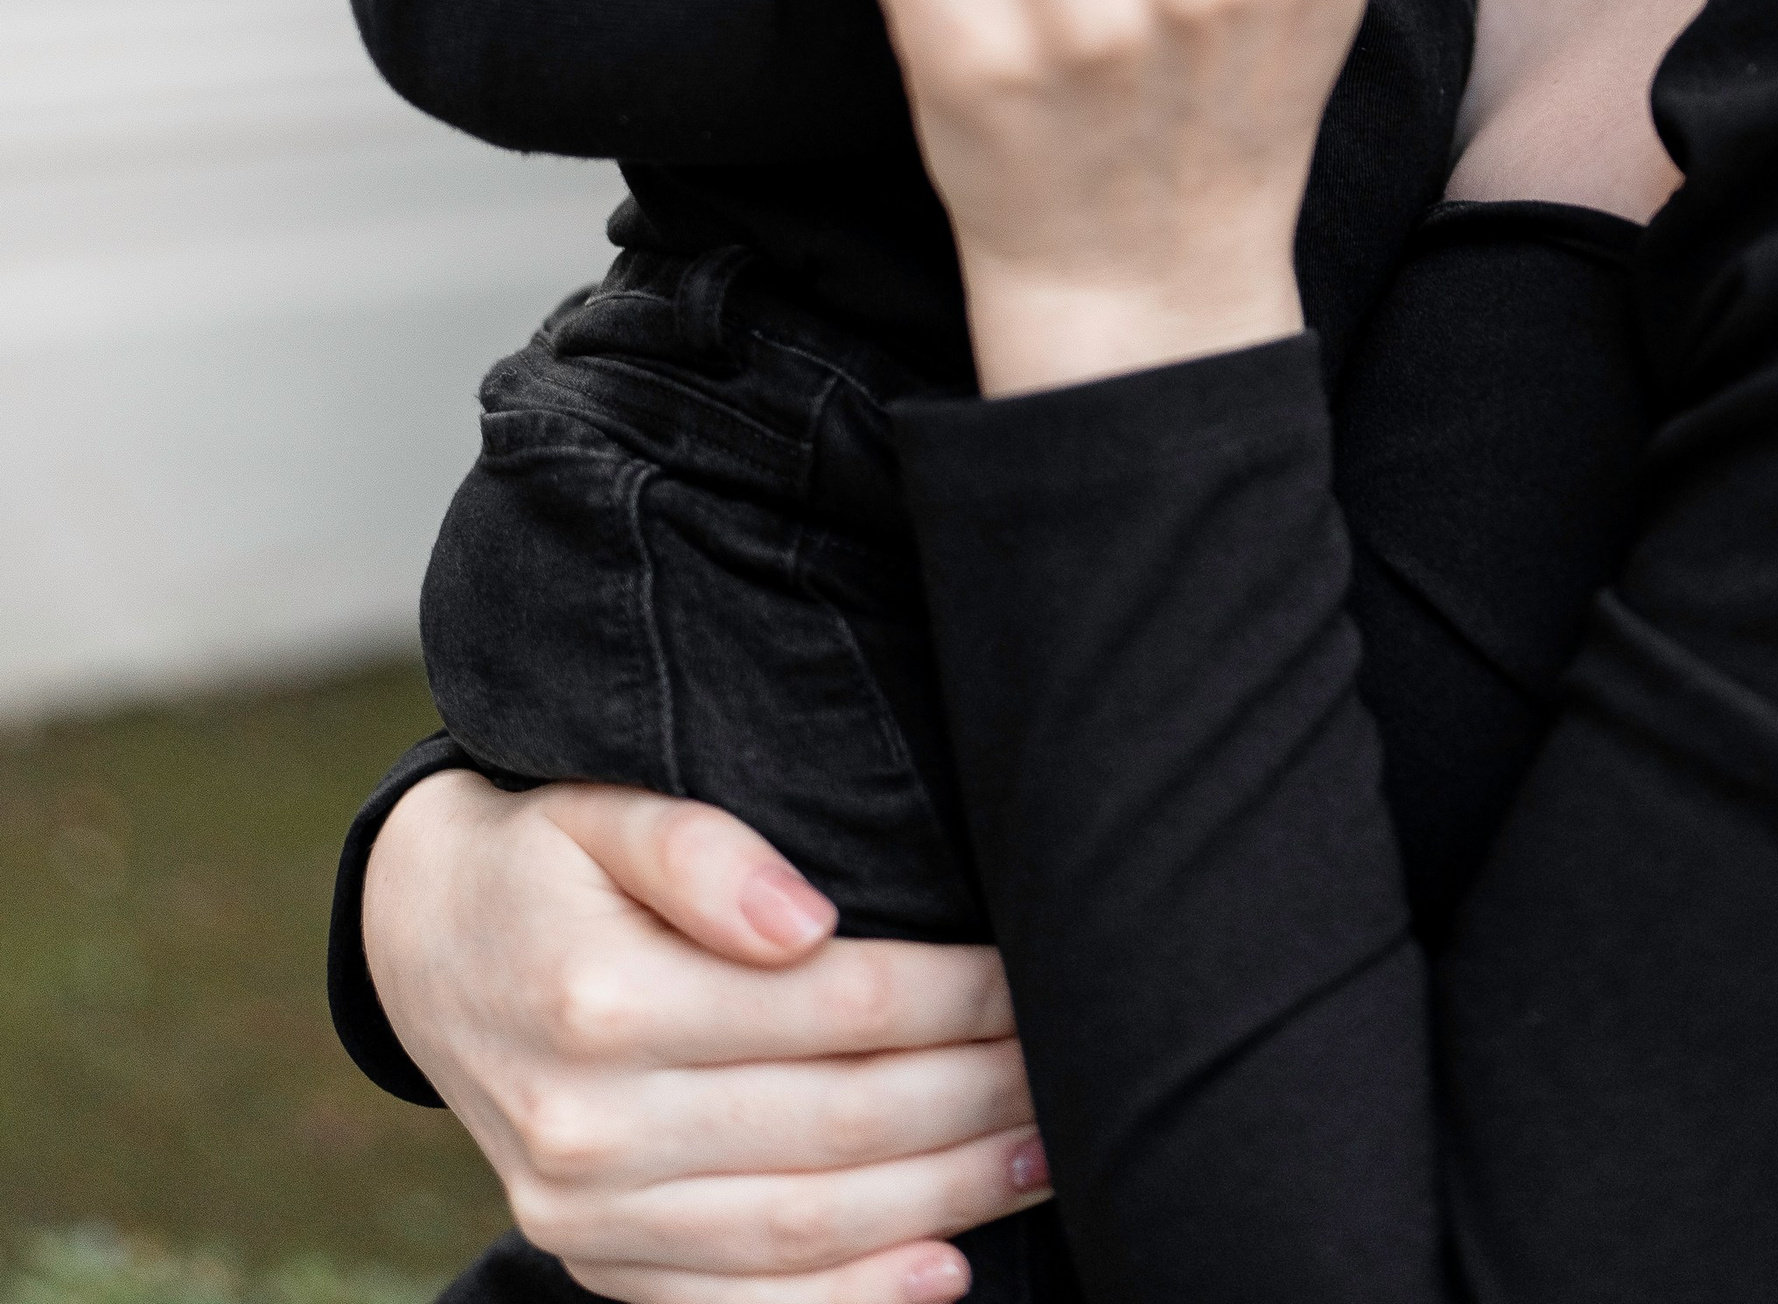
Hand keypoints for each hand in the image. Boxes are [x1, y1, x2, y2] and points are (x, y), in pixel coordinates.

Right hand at [365, 770, 1046, 1302]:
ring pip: (802, 1227)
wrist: (424, 942)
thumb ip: (702, 849)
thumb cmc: (545, 855)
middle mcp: (586, 1124)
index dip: (949, 997)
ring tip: (1040, 1152)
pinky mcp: (594, 1261)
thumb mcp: (604, 808)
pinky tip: (946, 1265)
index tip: (1028, 974)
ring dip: (941, 1198)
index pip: (827, 1007)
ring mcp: (583, 1212)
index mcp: (598, 998)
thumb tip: (809, 922)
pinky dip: (852, 1302)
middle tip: (1068, 1063)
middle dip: (971, 1097)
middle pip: (830, 1125)